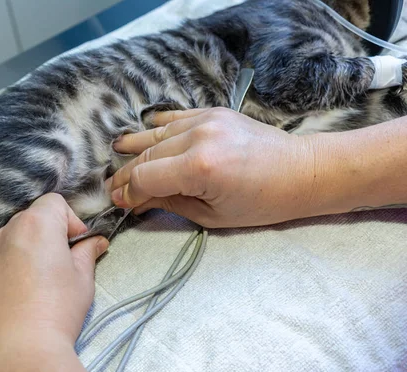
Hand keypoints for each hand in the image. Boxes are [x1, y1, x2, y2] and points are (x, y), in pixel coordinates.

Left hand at [0, 193, 108, 371]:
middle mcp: (7, 232)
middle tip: (62, 263)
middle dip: (49, 233)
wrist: (19, 353)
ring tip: (39, 282)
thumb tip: (95, 242)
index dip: (70, 221)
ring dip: (27, 249)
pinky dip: (7, 267)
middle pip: (31, 218)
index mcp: (36, 224)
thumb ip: (87, 253)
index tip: (77, 246)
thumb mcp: (82, 279)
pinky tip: (17, 293)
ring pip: (12, 239)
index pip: (54, 202)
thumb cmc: (57, 311)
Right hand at [107, 107, 315, 227]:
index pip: (146, 178)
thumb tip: (138, 202)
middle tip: (114, 187)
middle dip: (127, 174)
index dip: (129, 192)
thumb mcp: (212, 216)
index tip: (120, 202)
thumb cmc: (262, 203)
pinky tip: (145, 131)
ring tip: (117, 151)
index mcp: (199, 168)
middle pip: (146, 155)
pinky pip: (176, 116)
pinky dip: (158, 125)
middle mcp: (198, 137)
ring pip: (156, 133)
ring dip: (136, 146)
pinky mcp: (214, 112)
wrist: (301, 172)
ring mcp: (206, 120)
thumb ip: (170, 204)